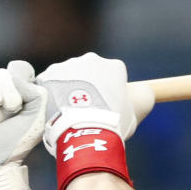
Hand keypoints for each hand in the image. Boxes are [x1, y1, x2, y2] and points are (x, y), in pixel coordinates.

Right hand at [0, 60, 47, 189]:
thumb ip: (37, 94)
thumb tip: (14, 73)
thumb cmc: (12, 146)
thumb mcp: (35, 121)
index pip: (17, 70)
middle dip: (7, 88)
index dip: (20, 78)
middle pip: (0, 74)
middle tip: (9, 109)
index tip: (22, 100)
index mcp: (15, 96)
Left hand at [35, 53, 154, 189]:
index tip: (109, 107)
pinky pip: (51, 86)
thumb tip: (144, 90)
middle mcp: (89, 60)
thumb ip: (144, 96)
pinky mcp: (46, 76)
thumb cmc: (112, 122)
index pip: (115, 75)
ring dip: (71, 91)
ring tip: (72, 114)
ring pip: (69, 78)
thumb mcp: (138, 110)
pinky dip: (54, 96)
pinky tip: (58, 112)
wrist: (81, 130)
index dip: (113, 92)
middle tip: (90, 111)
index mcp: (113, 66)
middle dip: (90, 88)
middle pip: (90, 73)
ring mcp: (66, 66)